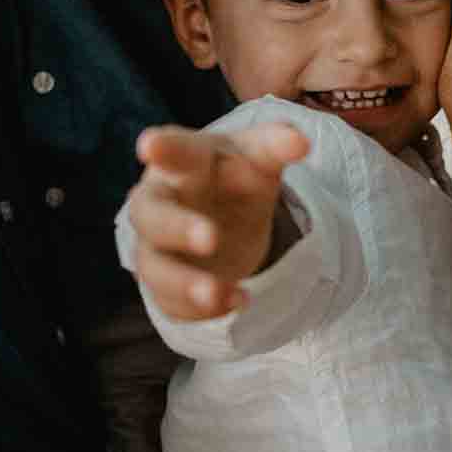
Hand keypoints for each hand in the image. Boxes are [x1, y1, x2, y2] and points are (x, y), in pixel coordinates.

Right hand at [125, 121, 308, 319]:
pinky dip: (202, 310)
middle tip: (210, 238)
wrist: (226, 213)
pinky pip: (172, 303)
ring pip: (155, 268)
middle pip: (151, 216)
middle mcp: (158, 203)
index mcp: (182, 163)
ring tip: (221, 293)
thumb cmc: (234, 174)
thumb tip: (300, 142)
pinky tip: (237, 302)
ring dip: (186, 284)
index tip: (150, 144)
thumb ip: (275, 145)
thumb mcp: (257, 157)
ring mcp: (156, 247)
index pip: (173, 151)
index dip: (164, 148)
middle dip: (177, 227)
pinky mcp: (165, 285)